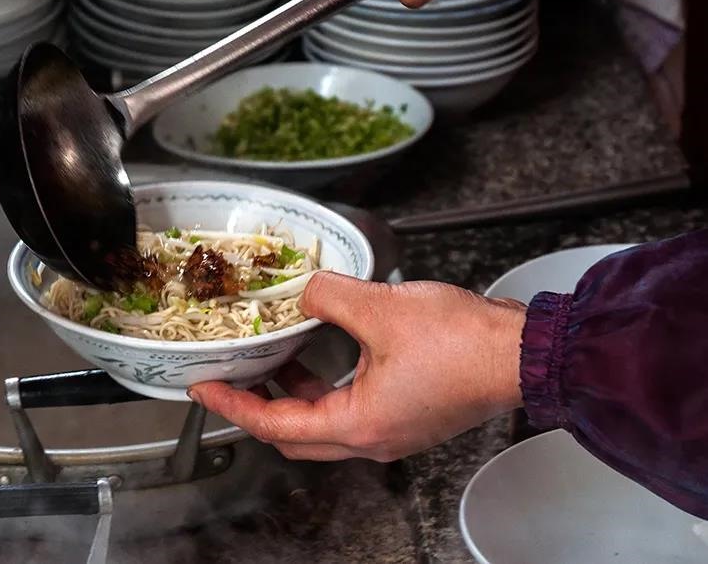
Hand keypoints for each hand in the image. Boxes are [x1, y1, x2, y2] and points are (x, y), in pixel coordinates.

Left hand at [188, 272, 525, 461]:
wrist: (523, 353)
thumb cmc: (464, 345)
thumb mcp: (380, 309)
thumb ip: (329, 296)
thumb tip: (305, 290)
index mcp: (358, 425)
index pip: (275, 425)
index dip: (234, 405)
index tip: (206, 391)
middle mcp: (372, 440)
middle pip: (295, 438)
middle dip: (258, 408)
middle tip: (234, 379)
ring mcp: (393, 432)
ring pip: (324, 427)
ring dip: (294, 398)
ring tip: (274, 362)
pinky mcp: (409, 418)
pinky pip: (352, 413)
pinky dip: (327, 391)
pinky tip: (323, 357)